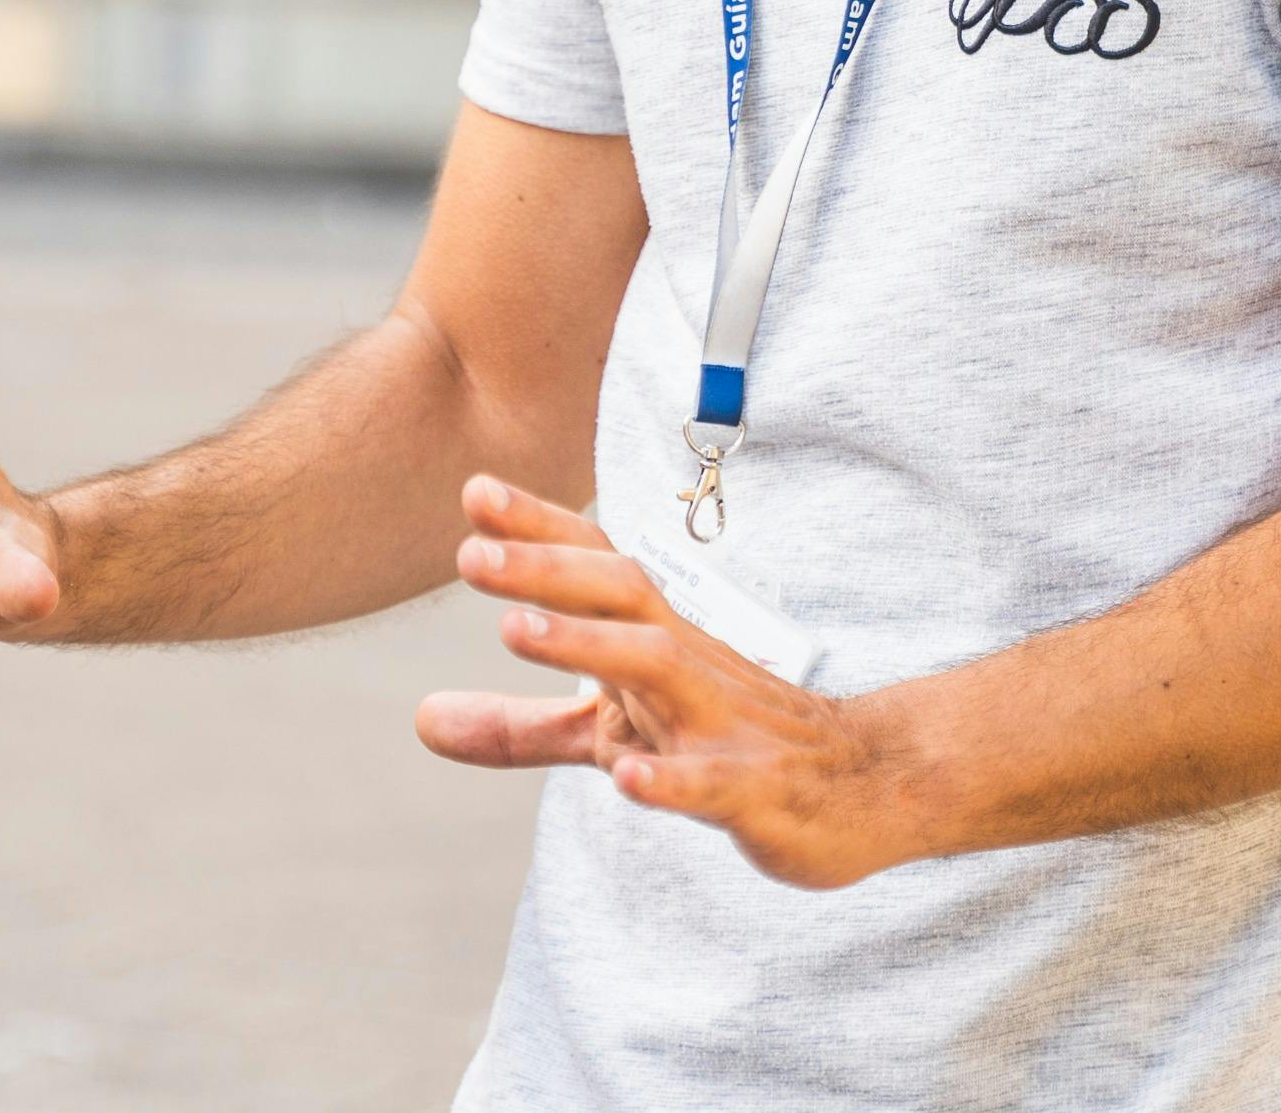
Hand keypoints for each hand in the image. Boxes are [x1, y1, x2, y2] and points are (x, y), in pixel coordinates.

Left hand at [414, 479, 923, 890]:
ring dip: (587, 646)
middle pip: (618, 596)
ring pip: (657, 667)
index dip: (538, 530)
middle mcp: (686, 661)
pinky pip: (713, 783)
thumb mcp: (614, 732)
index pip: (595, 567)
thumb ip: (522, 727)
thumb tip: (419, 718)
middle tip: (467, 552)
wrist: (861, 784)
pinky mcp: (754, 789)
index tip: (473, 491)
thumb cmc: (725, 738)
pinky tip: (626, 780)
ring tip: (512, 631)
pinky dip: (671, 778)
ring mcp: (722, 721)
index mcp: (654, 637)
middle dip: (544, 571)